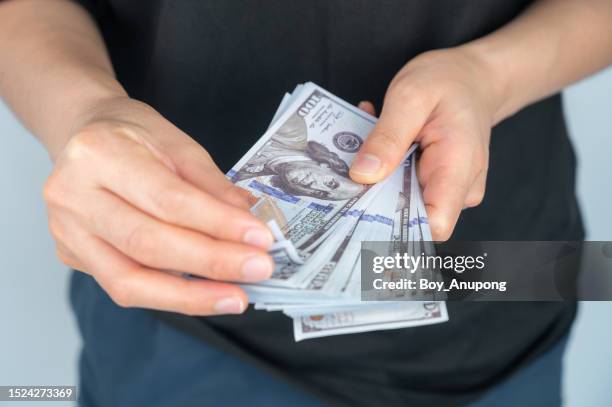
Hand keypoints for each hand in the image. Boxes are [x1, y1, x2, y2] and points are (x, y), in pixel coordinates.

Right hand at [44, 97, 274, 314]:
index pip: (168, 199)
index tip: (260, 238)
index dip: (218, 224)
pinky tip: (204, 294)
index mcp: (100, 154)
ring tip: (235, 297)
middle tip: (258, 269)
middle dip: (211, 263)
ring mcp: (66, 231)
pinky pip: (125, 287)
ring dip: (191, 296)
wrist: (86, 136)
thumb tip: (250, 226)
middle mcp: (72, 195)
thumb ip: (213, 187)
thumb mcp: (180, 146)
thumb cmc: (134, 137)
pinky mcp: (72, 256)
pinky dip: (170, 295)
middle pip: (148, 243)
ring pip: (129, 280)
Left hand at [351, 48, 497, 240]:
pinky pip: (403, 187)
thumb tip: (362, 176)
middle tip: (352, 162)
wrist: (472, 77)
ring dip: (378, 175)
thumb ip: (387, 137)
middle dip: (376, 194)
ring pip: (402, 202)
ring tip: (369, 138)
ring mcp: (447, 188)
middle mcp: (458, 188)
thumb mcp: (410, 97)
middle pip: (411, 216)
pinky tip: (379, 139)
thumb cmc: (448, 81)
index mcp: (458, 168)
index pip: (433, 225)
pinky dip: (385, 167)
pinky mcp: (434, 183)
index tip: (362, 205)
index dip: (396, 224)